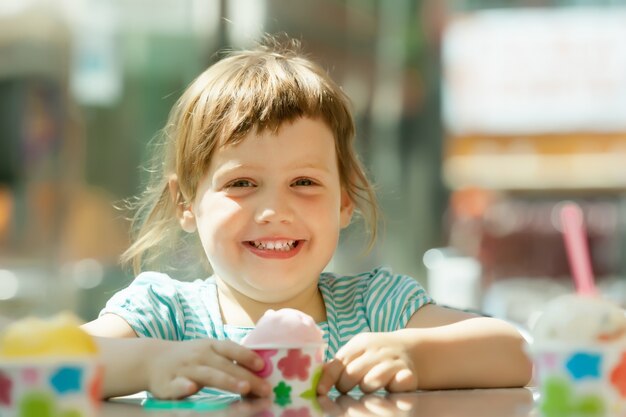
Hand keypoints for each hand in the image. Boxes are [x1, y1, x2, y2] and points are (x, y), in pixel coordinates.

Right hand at [146, 339, 271, 398]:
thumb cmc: (190, 358)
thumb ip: (229, 359)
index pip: (232, 349)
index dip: (247, 356)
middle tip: (265, 388)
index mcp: (211, 346)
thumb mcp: (209, 351)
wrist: (151, 359)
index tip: (263, 366)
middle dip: (247, 377)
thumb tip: (258, 368)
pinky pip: (177, 385)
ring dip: (227, 381)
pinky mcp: (168, 383)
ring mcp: (185, 369)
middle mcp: (200, 355)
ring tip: (243, 388)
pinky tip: (191, 388)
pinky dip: (184, 386)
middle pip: (226, 366)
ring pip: (208, 375)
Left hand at [317, 332, 417, 394]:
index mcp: (360, 343)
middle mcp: (377, 350)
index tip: (320, 391)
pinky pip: (398, 384)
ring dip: (367, 388)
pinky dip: (394, 386)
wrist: (411, 348)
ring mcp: (393, 361)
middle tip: (348, 388)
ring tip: (370, 386)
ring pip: (372, 380)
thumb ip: (339, 363)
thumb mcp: (357, 352)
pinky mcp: (408, 374)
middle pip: (352, 373)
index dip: (328, 378)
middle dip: (345, 385)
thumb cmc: (376, 354)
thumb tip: (316, 377)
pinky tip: (391, 386)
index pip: (339, 361)